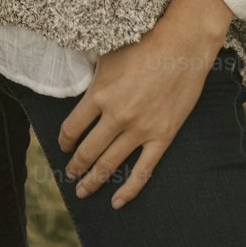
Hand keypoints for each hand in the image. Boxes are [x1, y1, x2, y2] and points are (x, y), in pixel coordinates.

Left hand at [57, 19, 227, 211]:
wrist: (182, 46)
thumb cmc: (143, 45)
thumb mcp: (107, 57)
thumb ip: (93, 82)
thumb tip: (79, 96)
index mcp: (99, 94)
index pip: (71, 129)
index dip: (64, 142)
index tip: (63, 146)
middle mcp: (116, 116)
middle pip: (87, 151)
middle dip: (75, 166)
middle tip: (69, 175)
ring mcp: (140, 129)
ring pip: (109, 164)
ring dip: (93, 181)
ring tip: (83, 190)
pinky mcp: (162, 137)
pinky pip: (142, 171)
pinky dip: (128, 190)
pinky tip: (116, 202)